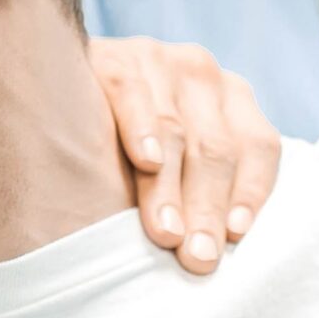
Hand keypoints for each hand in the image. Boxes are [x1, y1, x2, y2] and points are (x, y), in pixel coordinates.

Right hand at [88, 38, 281, 275]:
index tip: (235, 237)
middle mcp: (203, 75)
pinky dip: (142, 129)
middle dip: (207, 208)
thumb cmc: (130, 147)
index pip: (258, 147)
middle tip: (198, 258)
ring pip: (176, 131)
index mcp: (232, 100)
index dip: (250, 191)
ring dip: (171, 188)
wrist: (60, 86)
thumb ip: (201, 191)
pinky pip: (132, 94)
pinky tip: (147, 162)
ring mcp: (160, 61)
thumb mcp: (179, 162)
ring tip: (168, 233)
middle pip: (216, 149)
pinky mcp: (113, 59)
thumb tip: (212, 254)